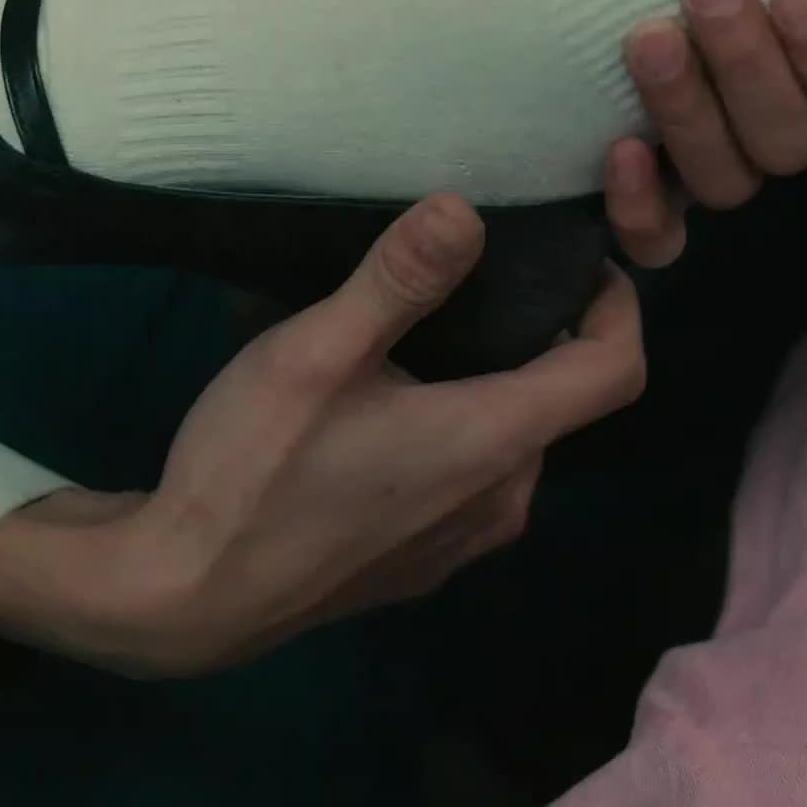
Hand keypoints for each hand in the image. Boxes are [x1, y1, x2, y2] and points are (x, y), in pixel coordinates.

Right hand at [0, 196, 643, 676]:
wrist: (187, 597)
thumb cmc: (255, 468)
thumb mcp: (315, 353)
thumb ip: (398, 281)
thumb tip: (468, 210)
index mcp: (495, 441)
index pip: (616, 370)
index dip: (618, 306)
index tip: (577, 257)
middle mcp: (503, 499)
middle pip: (557, 400)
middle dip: (531, 335)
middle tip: (462, 276)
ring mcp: (463, 542)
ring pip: (507, 440)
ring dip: (481, 384)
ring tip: (406, 334)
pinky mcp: (421, 565)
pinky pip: (467, 480)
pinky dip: (448, 431)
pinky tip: (371, 409)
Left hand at [606, 0, 806, 265]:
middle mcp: (789, 123)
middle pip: (792, 131)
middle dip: (749, 56)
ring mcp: (724, 164)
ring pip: (730, 177)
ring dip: (689, 110)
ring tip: (645, 35)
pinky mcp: (661, 197)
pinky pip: (664, 237)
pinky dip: (643, 209)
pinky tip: (615, 151)